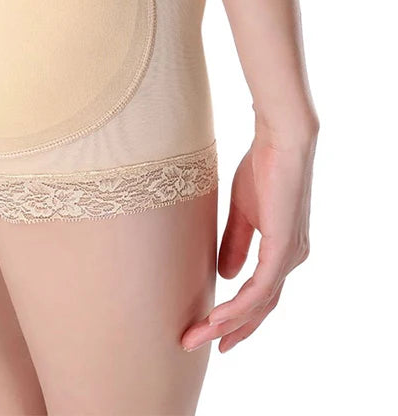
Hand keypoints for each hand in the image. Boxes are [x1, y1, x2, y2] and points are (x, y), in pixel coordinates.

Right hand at [181, 120, 316, 352]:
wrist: (281, 141)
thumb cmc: (263, 168)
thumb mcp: (243, 211)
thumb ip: (235, 243)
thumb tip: (226, 276)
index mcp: (283, 250)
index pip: (260, 294)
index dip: (237, 316)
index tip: (210, 331)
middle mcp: (291, 259)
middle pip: (260, 308)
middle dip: (229, 330)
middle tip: (194, 343)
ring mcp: (289, 256)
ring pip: (259, 305)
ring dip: (227, 324)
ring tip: (197, 336)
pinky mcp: (283, 248)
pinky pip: (260, 289)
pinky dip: (238, 307)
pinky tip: (218, 318)